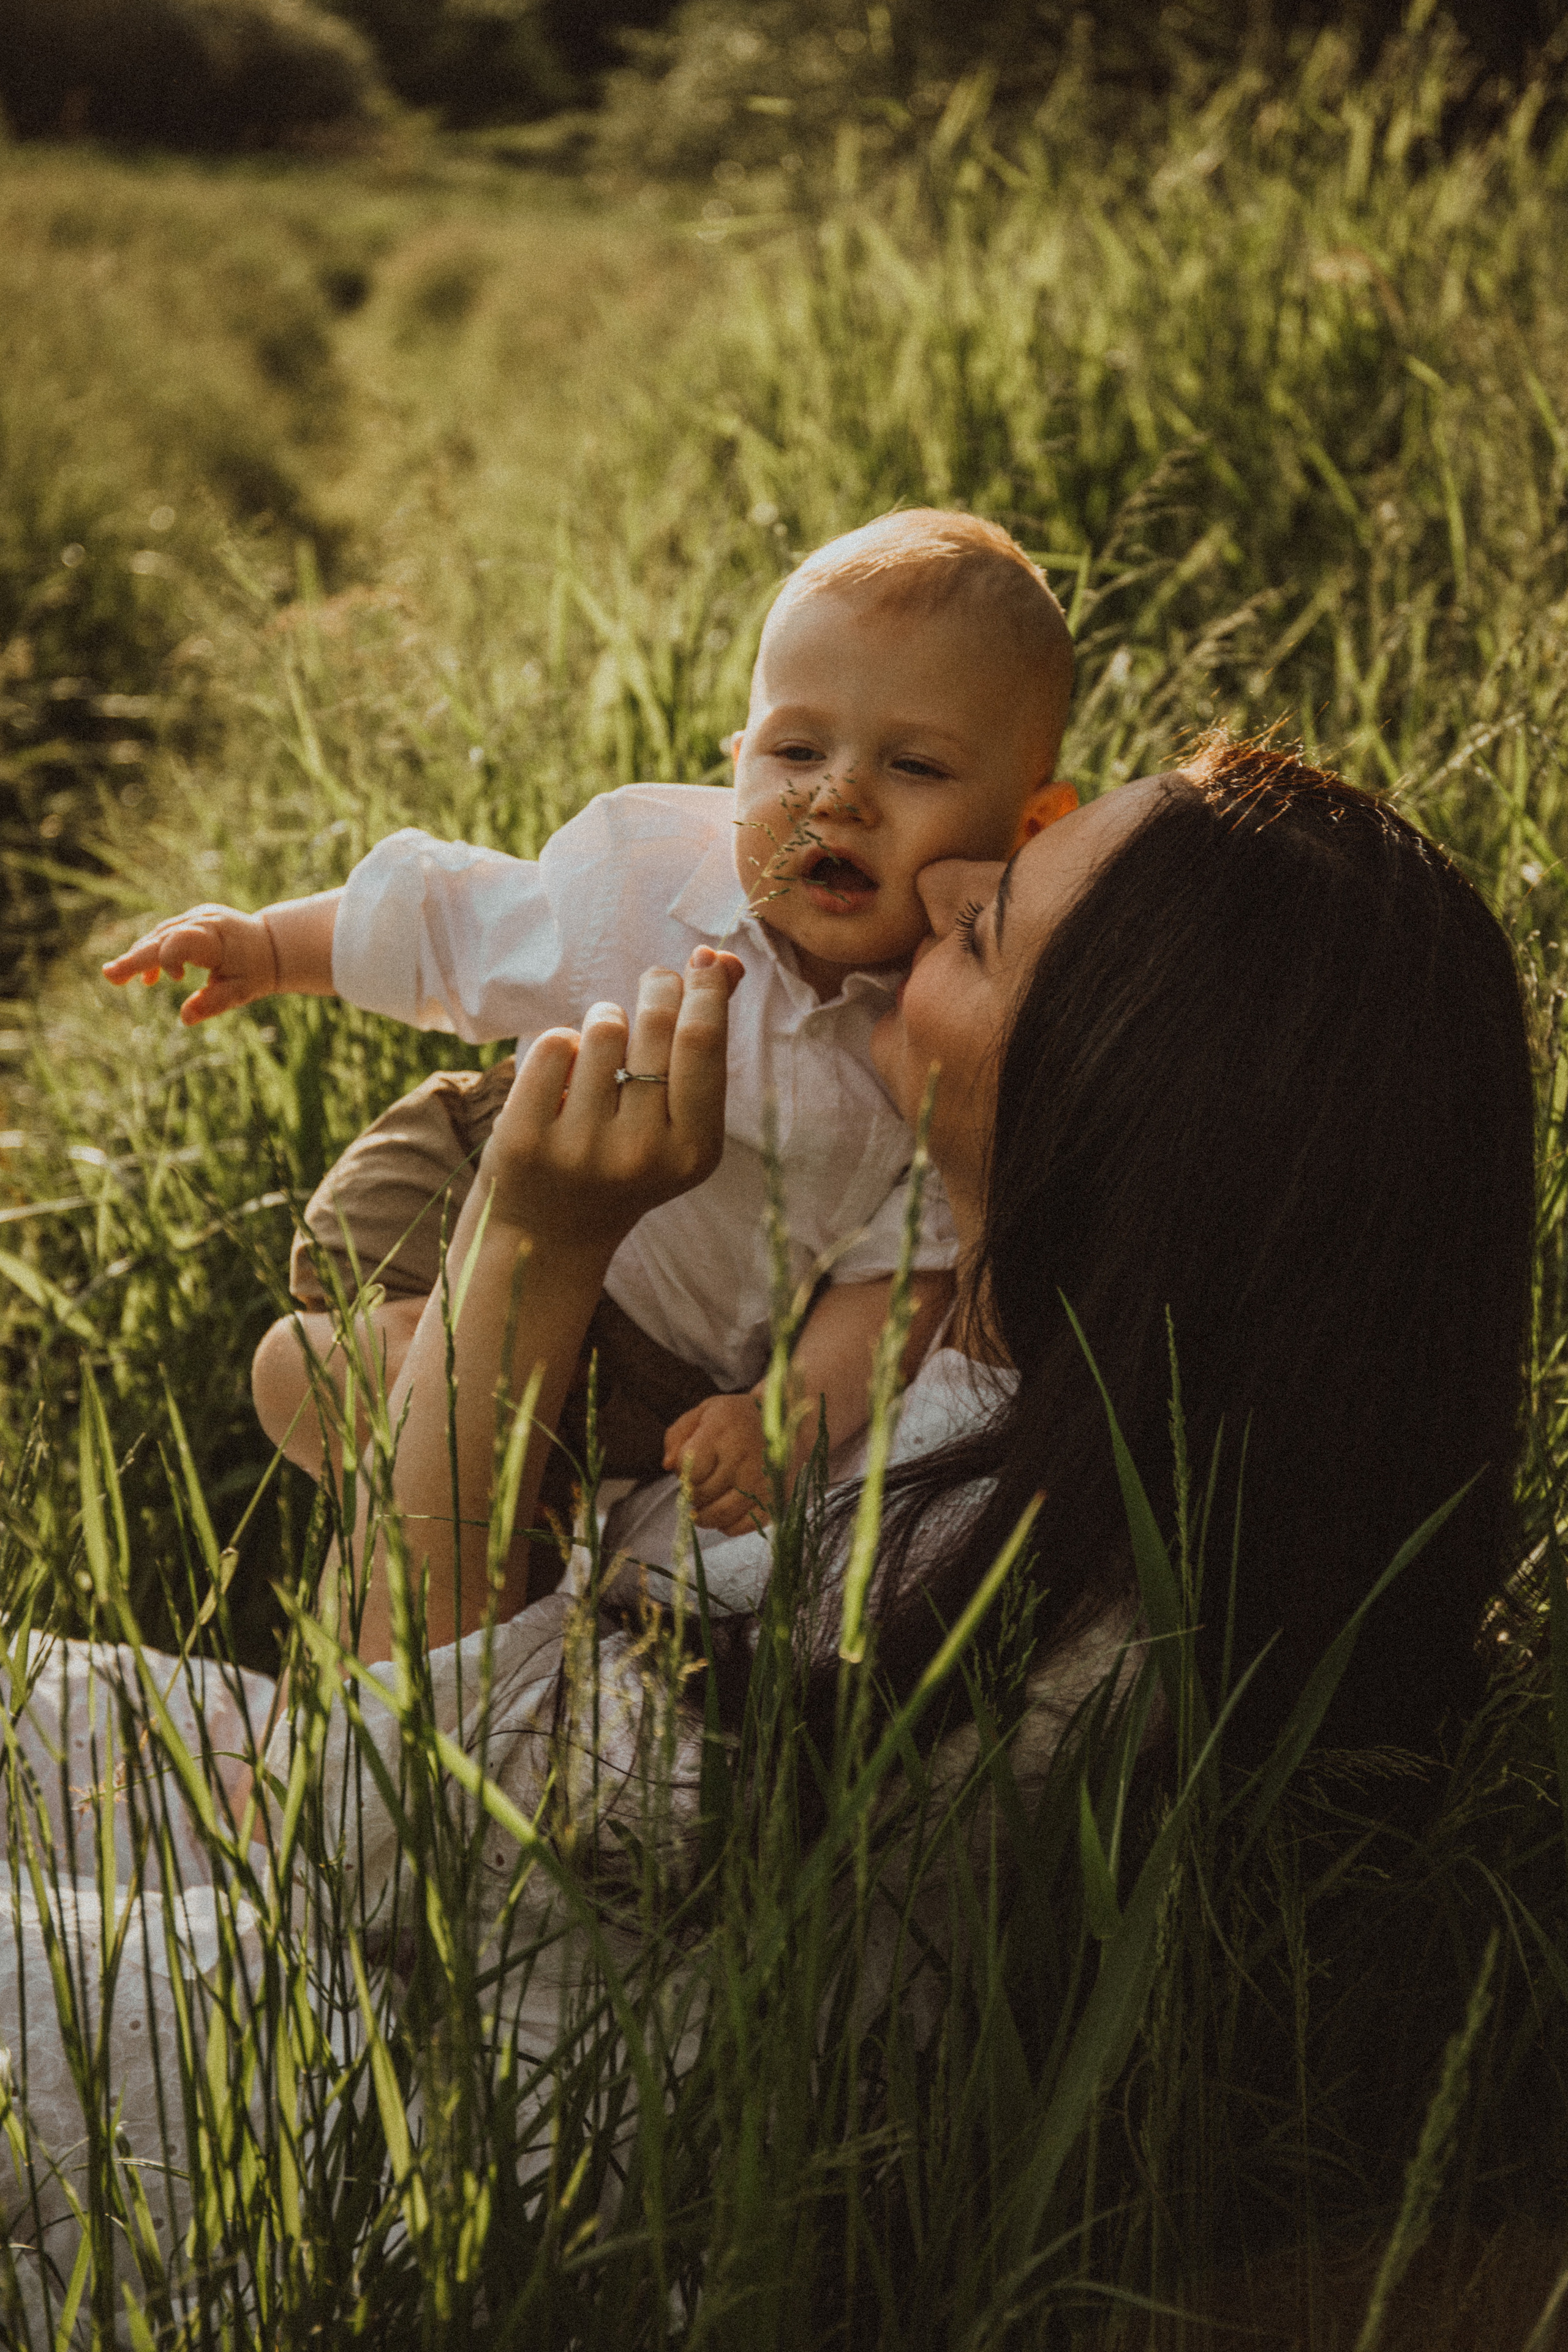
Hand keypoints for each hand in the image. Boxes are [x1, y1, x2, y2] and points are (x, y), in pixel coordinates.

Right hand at [102, 904, 278, 1022]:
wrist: (273, 944)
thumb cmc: (257, 970)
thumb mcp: (242, 992)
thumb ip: (214, 1003)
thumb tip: (184, 1019)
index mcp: (217, 938)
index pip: (180, 941)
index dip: (165, 959)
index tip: (170, 980)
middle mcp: (203, 921)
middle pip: (162, 938)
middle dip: (135, 958)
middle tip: (110, 976)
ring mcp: (196, 917)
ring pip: (160, 935)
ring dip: (141, 957)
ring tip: (122, 980)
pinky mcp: (192, 920)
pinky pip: (166, 934)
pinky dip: (154, 953)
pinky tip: (150, 978)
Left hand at [478, 946, 742, 1261]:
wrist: (550, 1235)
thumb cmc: (625, 1161)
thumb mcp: (678, 1121)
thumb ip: (705, 1047)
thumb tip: (724, 962)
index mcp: (693, 1152)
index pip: (702, 1042)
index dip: (705, 988)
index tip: (703, 960)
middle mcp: (642, 1154)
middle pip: (656, 1024)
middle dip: (659, 987)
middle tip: (656, 982)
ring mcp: (581, 1149)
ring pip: (604, 1027)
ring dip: (605, 1019)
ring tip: (604, 1048)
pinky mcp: (527, 1139)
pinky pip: (553, 1044)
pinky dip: (563, 1043)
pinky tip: (566, 1074)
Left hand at [663, 1390, 769, 1533]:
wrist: (787, 1422)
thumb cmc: (738, 1418)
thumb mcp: (704, 1412)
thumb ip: (677, 1434)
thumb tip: (668, 1465)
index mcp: (722, 1433)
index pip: (689, 1469)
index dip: (684, 1471)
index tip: (691, 1465)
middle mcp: (742, 1459)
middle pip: (701, 1494)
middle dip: (693, 1492)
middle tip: (701, 1482)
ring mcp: (759, 1483)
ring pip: (718, 1516)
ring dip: (705, 1515)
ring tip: (706, 1502)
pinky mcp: (773, 1502)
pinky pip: (740, 1527)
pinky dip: (727, 1525)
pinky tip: (726, 1510)